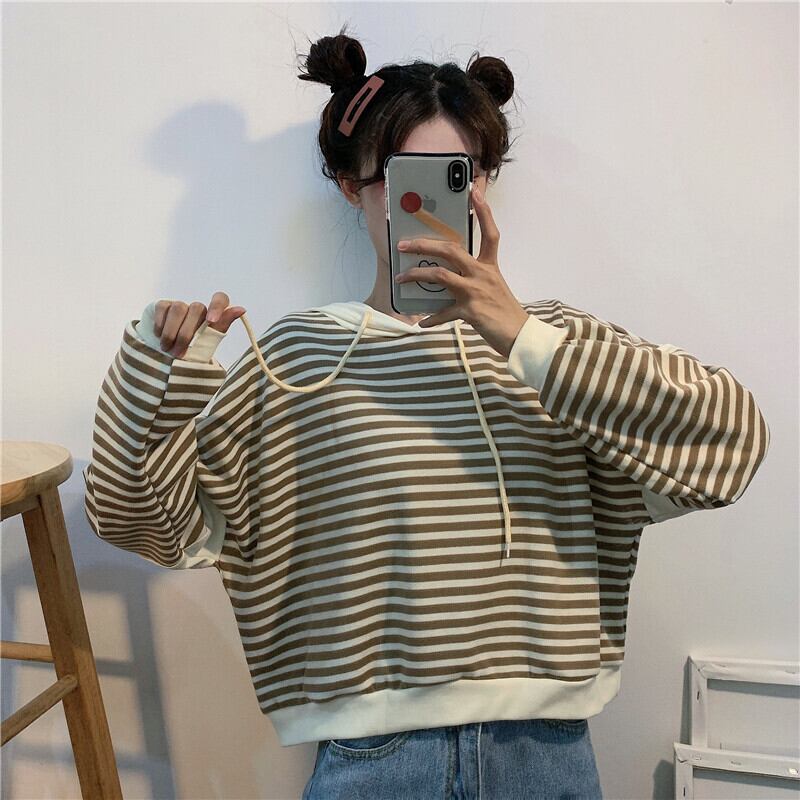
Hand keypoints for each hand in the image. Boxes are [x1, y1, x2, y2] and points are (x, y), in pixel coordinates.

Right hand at [154, 292, 245, 357]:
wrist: (168, 355)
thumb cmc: (193, 350)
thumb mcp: (209, 342)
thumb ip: (223, 325)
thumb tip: (241, 308)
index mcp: (213, 316)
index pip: (220, 299)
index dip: (217, 305)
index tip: (211, 320)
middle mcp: (197, 308)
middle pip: (197, 308)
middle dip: (186, 333)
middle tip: (178, 353)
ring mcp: (180, 305)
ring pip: (179, 308)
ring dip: (172, 332)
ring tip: (167, 348)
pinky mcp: (163, 305)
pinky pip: (163, 308)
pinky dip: (160, 324)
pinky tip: (158, 336)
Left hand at [393, 184, 528, 357]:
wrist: (519, 336)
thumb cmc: (505, 313)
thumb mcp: (493, 288)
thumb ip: (474, 278)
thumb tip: (449, 278)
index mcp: (490, 267)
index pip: (490, 234)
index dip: (483, 212)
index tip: (474, 192)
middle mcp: (482, 274)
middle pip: (451, 250)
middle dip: (424, 244)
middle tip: (404, 244)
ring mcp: (475, 292)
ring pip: (440, 275)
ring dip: (416, 275)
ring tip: (401, 278)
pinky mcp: (470, 311)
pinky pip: (443, 313)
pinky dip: (431, 319)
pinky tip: (421, 323)